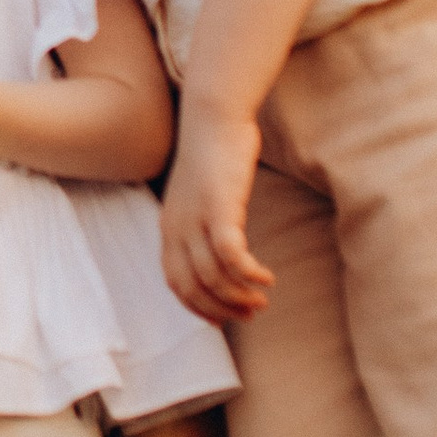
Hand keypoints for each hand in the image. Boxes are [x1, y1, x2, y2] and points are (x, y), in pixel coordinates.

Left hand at [159, 106, 269, 322]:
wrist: (213, 117)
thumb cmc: (212, 156)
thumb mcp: (198, 196)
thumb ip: (201, 224)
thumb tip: (218, 250)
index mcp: (169, 227)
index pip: (175, 283)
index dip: (198, 307)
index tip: (223, 319)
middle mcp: (177, 228)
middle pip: (193, 288)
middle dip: (222, 309)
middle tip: (250, 313)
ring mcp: (196, 218)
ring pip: (213, 277)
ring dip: (239, 296)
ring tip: (262, 299)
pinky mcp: (220, 207)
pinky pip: (232, 256)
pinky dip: (249, 274)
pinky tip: (267, 277)